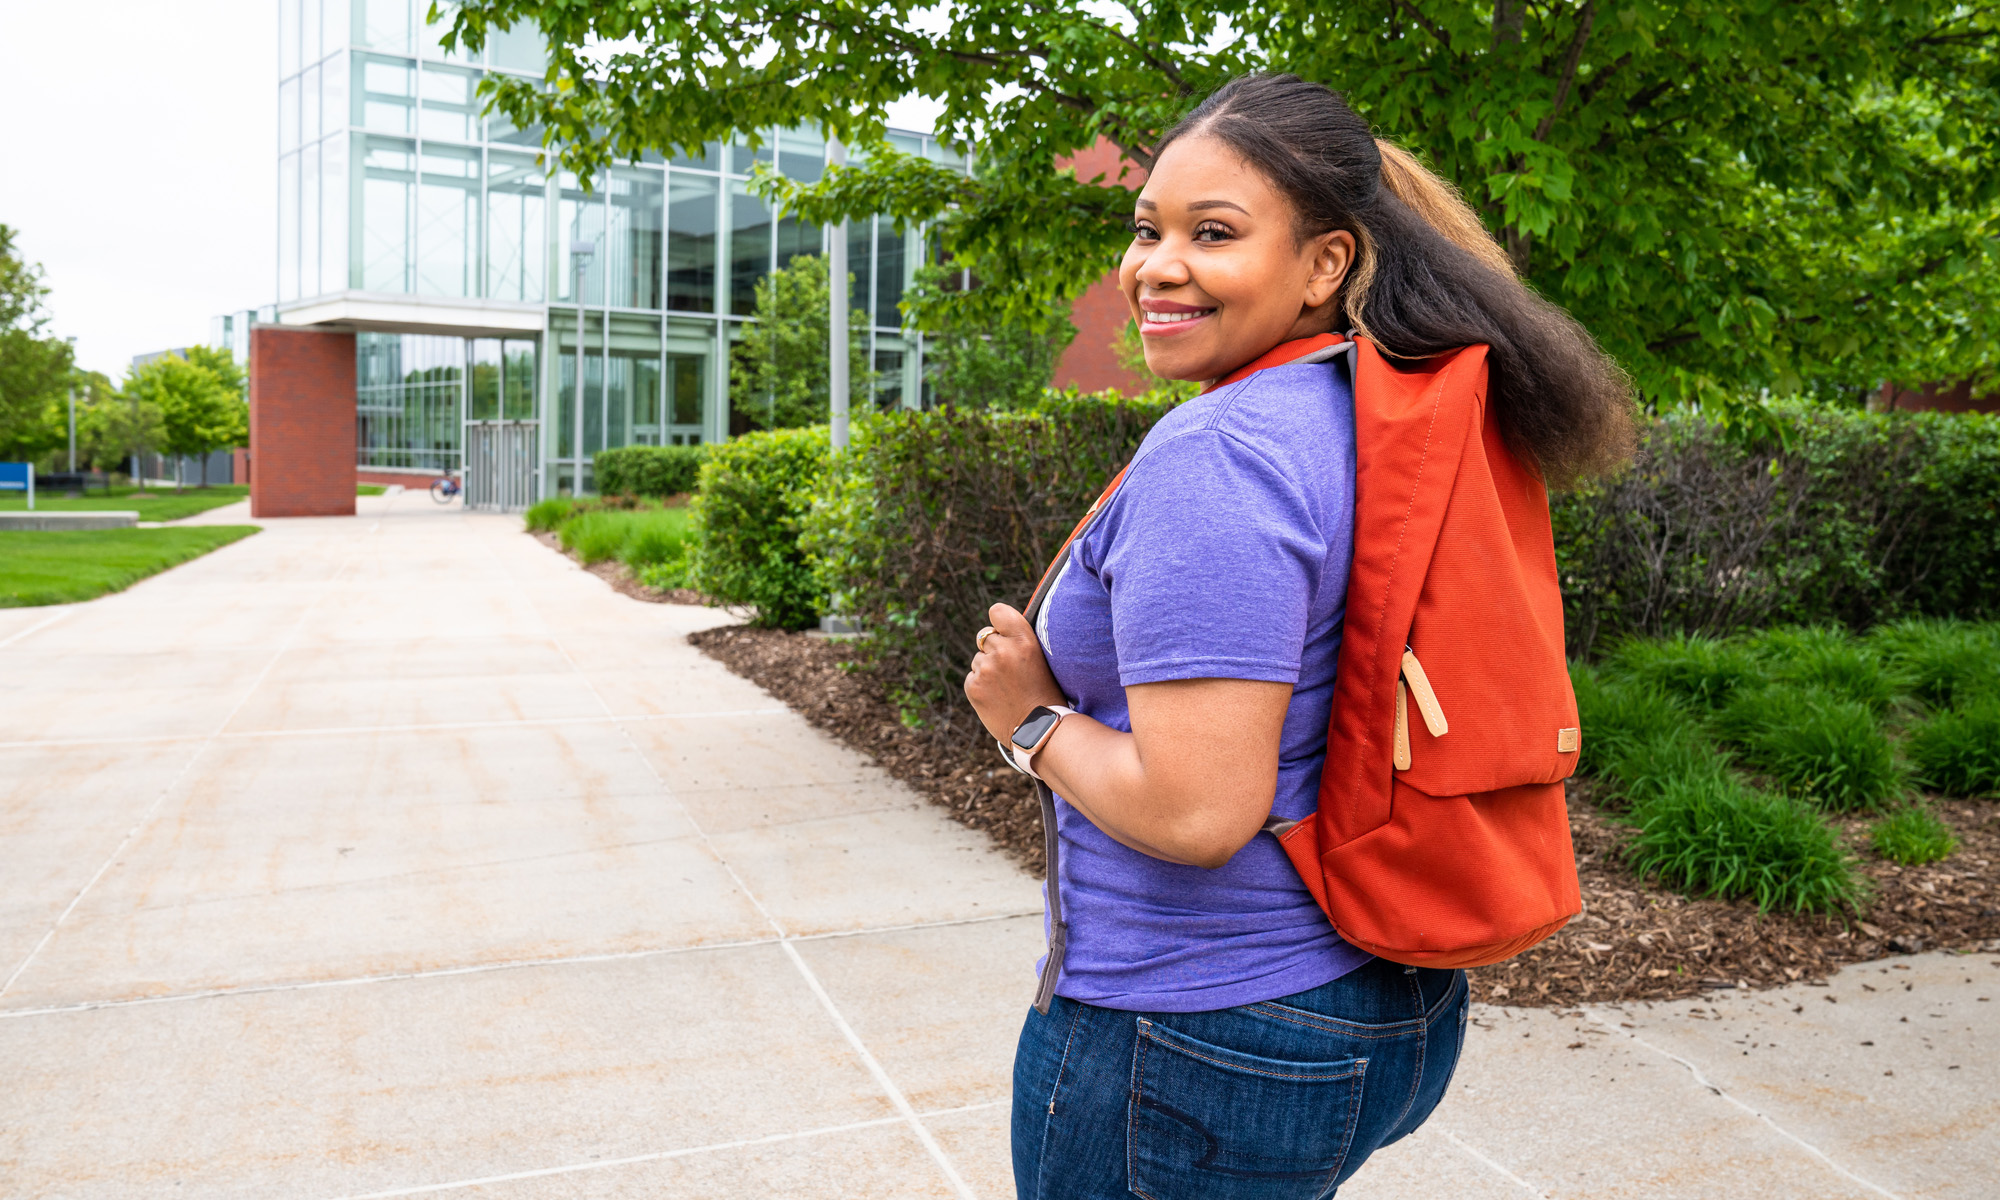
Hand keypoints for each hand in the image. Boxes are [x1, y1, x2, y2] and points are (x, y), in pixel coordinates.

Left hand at [964, 603, 1066, 742]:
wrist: (1038, 730)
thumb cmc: (1045, 694)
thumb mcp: (1041, 659)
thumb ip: (1020, 641)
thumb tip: (1001, 629)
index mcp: (1024, 640)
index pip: (997, 611)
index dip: (999, 622)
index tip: (1003, 631)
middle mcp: (1003, 650)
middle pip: (986, 638)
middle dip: (995, 650)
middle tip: (1011, 671)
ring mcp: (985, 669)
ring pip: (979, 659)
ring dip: (988, 669)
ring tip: (1007, 688)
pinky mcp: (973, 686)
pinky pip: (972, 678)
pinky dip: (981, 686)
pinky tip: (998, 698)